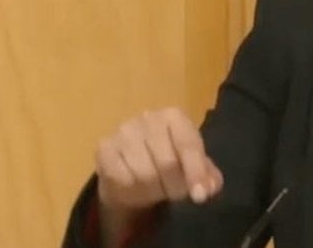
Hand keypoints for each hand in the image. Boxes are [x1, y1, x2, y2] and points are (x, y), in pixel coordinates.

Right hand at [94, 107, 223, 211]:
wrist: (130, 167)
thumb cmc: (169, 162)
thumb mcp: (193, 167)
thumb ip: (207, 177)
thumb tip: (208, 189)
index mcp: (174, 117)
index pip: (188, 145)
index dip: (195, 172)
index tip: (200, 196)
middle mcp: (148, 118)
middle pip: (167, 163)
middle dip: (174, 186)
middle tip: (175, 194)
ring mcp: (123, 132)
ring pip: (144, 174)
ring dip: (154, 191)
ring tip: (156, 189)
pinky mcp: (104, 148)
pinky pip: (122, 180)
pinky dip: (132, 191)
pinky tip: (135, 187)